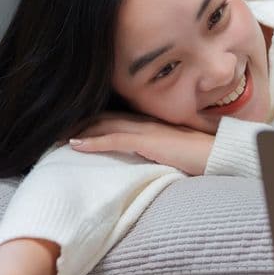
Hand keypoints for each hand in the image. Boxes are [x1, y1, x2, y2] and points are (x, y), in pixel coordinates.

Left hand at [69, 111, 215, 174]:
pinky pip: (114, 139)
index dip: (92, 122)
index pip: (115, 118)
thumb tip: (148, 156)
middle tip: (54, 131)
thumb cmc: (202, 155)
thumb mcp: (175, 150)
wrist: (219, 153)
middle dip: (79, 124)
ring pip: (104, 125)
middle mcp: (145, 122)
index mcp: (151, 124)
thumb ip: (159, 149)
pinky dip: (93, 141)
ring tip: (56, 138)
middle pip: (104, 118)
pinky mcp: (147, 141)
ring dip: (79, 131)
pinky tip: (75, 146)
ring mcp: (146, 129)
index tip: (72, 129)